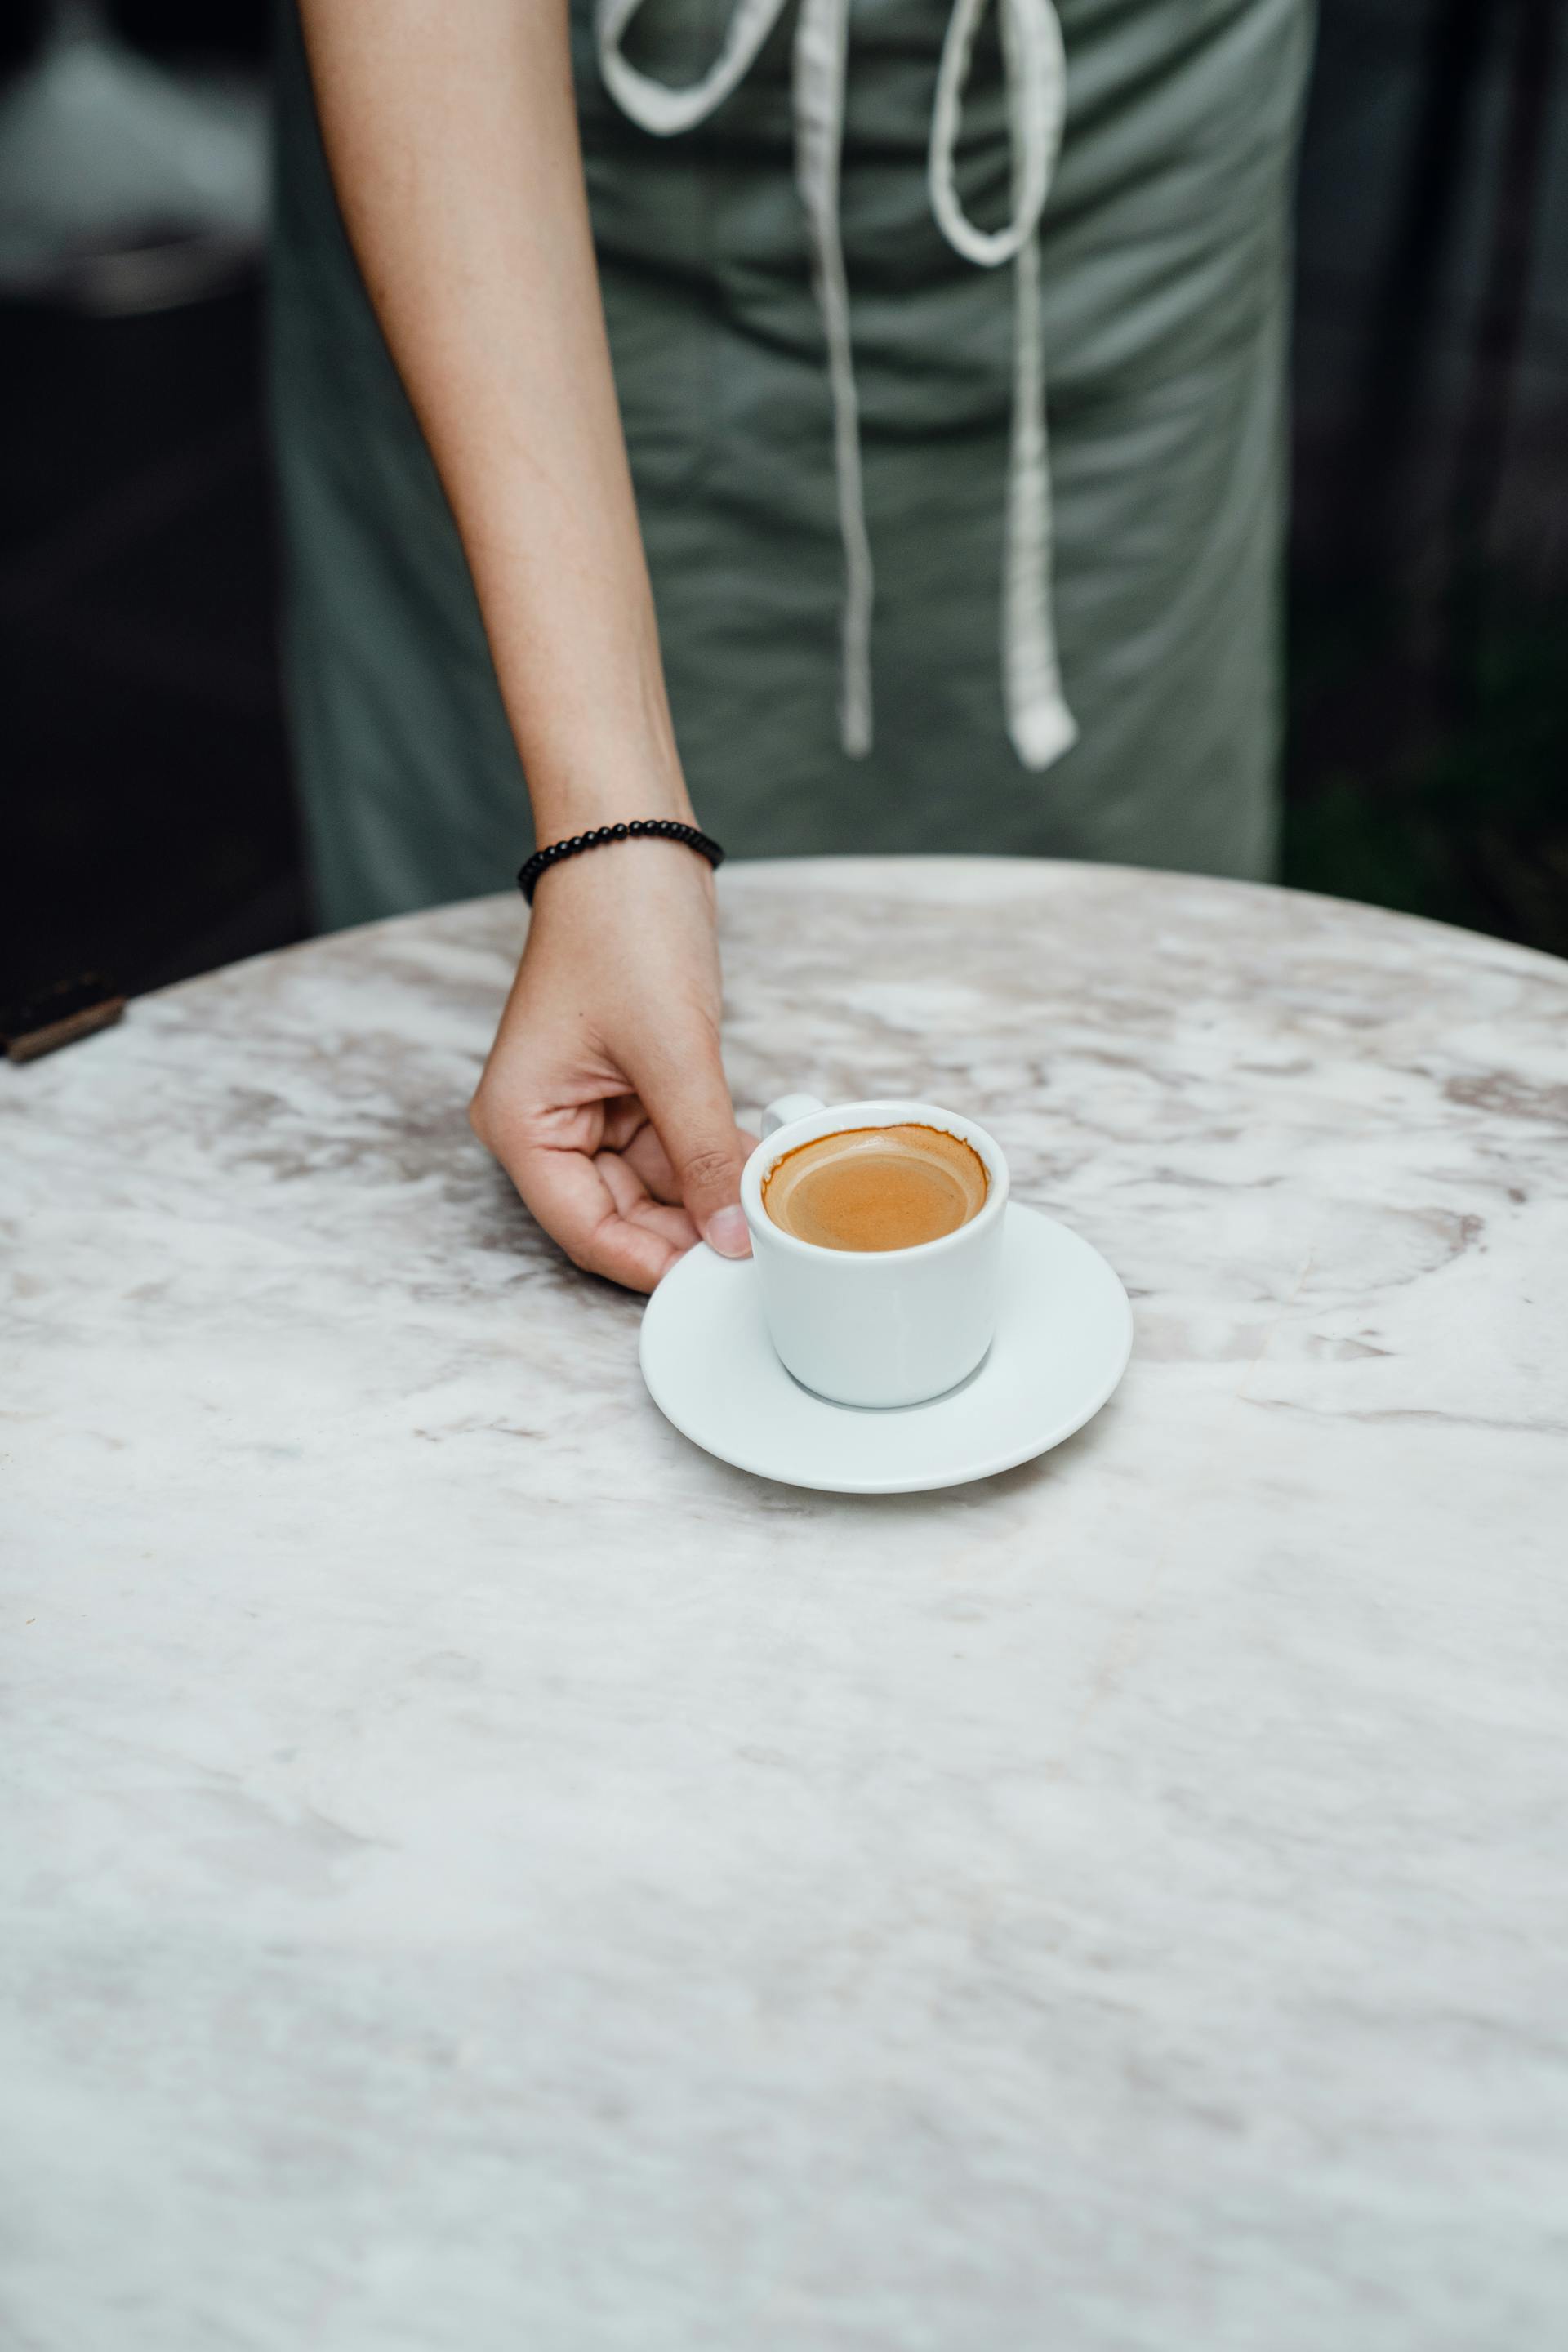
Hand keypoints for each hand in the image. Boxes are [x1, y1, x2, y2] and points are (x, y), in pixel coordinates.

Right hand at [470, 840, 755, 1290]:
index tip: (716, 1283)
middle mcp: (545, 1124)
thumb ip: (703, 1155)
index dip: (652, 1263)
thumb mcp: (674, 1054)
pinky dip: (713, 1156)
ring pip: (655, 1183)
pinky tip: (757, 1165)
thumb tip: (731, 1238)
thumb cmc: (622, 926)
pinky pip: (672, 1144)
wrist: (633, 840)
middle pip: (619, 1215)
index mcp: (522, 1124)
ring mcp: (588, 1106)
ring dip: (710, 1193)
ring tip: (768, 1203)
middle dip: (688, 1230)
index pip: (585, 1231)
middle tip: (758, 1250)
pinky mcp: (629, 1084)